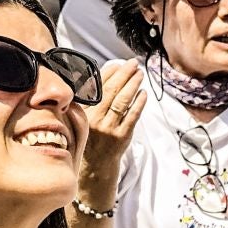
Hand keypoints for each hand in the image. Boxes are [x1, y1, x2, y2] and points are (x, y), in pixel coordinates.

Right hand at [80, 59, 145, 180]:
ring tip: (140, 74)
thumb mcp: (84, 118)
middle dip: (124, 75)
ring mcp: (109, 128)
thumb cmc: (91, 137)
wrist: (96, 164)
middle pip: (111, 91)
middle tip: (133, 64)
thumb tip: (100, 76)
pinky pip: (132, 116)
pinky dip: (138, 103)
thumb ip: (90, 99)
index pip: (97, 88)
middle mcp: (95, 119)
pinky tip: (143, 93)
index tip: (118, 63)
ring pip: (122, 102)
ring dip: (133, 85)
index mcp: (83, 112)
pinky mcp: (122, 136)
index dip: (109, 73)